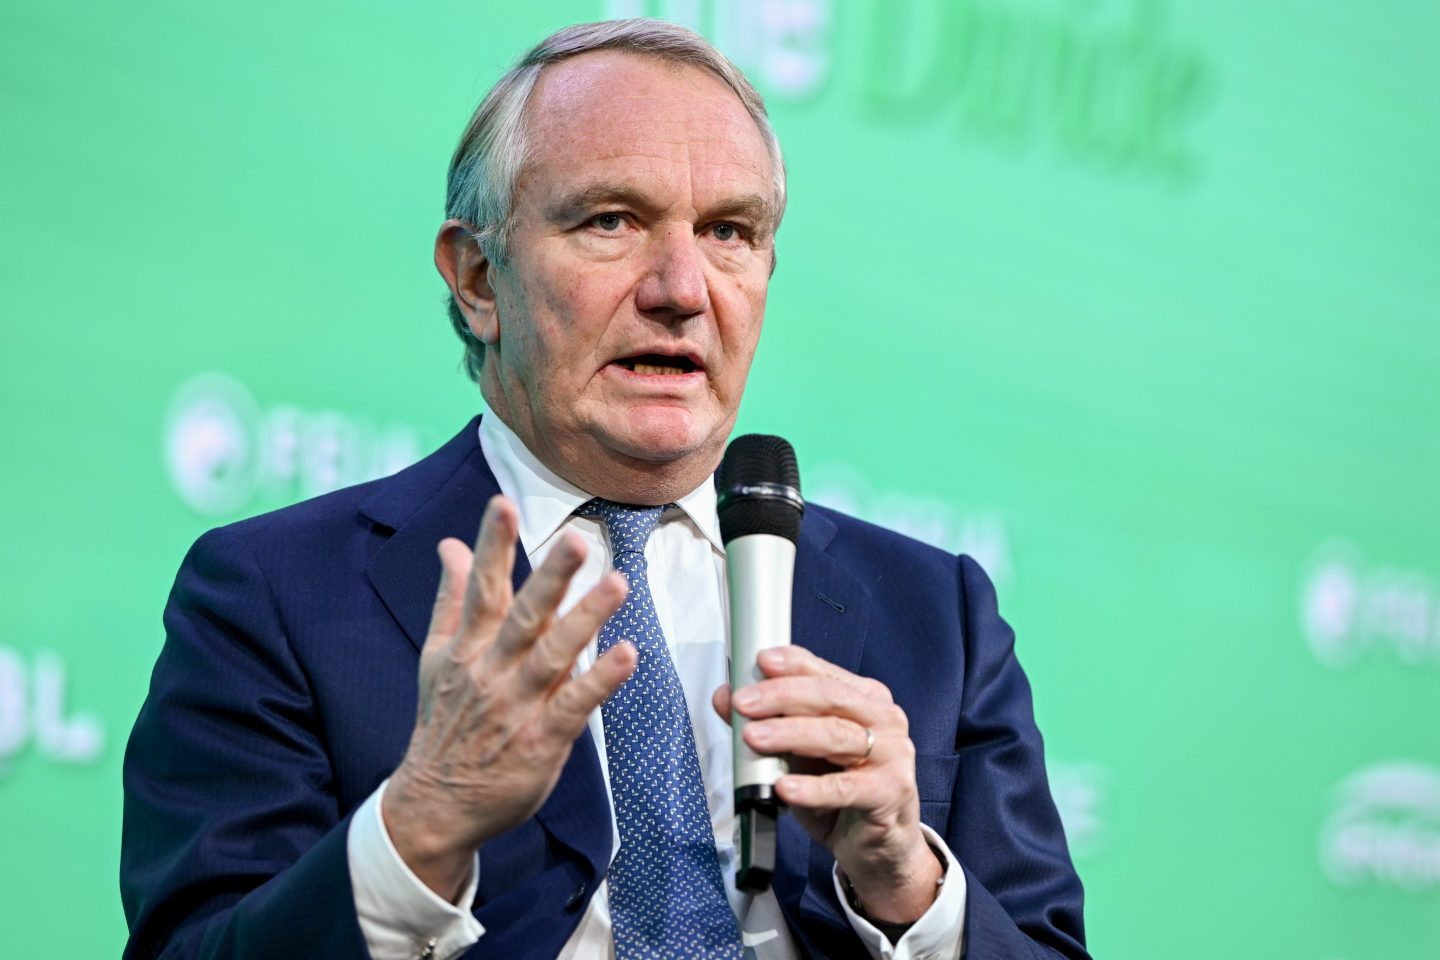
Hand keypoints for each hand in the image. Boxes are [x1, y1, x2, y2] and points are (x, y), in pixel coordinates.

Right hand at [383, 496, 635, 900]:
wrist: (435, 805)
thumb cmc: (445, 724)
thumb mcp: (437, 658)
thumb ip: (451, 598)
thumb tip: (451, 544)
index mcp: (468, 649)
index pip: (482, 589)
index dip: (492, 545)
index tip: (501, 503)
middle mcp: (492, 672)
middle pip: (522, 617)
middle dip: (549, 577)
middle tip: (575, 540)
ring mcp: (517, 707)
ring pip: (554, 656)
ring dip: (586, 619)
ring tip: (616, 584)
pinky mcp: (541, 741)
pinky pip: (574, 705)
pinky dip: (600, 680)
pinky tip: (626, 655)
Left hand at [712, 647, 941, 923]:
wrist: (878, 847)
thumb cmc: (838, 791)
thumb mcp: (798, 754)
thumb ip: (767, 723)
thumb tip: (725, 697)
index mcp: (865, 698)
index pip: (824, 672)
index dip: (791, 664)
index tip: (758, 661)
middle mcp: (884, 719)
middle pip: (830, 697)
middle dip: (781, 696)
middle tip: (743, 703)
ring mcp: (893, 754)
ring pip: (836, 736)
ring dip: (790, 734)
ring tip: (753, 738)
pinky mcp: (891, 792)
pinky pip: (846, 788)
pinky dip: (813, 788)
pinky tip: (784, 787)